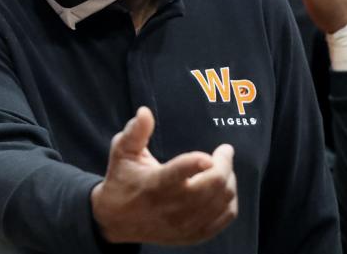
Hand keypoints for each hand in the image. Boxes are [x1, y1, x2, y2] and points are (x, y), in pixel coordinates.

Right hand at [91, 107, 237, 245]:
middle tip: (224, 152)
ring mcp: (184, 224)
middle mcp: (171, 207)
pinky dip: (229, 201)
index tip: (210, 154)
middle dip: (225, 164)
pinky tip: (223, 189)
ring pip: (222, 201)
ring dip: (228, 180)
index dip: (196, 163)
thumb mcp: (122, 152)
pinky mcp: (193, 235)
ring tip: (222, 168)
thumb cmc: (122, 180)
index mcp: (154, 184)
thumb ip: (136, 131)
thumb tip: (145, 111)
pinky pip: (225, 218)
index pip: (179, 173)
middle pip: (212, 185)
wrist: (116, 221)